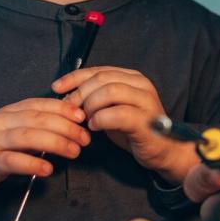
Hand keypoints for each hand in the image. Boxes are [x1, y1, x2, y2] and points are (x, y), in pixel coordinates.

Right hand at [0, 98, 88, 198]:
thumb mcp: (13, 133)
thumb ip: (35, 128)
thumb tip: (69, 127)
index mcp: (10, 111)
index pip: (41, 104)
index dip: (64, 108)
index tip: (84, 117)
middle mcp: (1, 121)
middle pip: (39, 119)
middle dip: (66, 127)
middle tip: (85, 139)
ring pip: (28, 136)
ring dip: (55, 143)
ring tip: (74, 152)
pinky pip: (11, 161)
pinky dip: (31, 164)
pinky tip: (47, 170)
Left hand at [53, 66, 196, 183]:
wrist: (163, 151)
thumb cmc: (134, 129)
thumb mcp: (112, 108)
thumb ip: (95, 97)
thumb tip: (67, 96)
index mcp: (132, 77)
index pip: (98, 70)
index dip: (74, 77)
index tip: (56, 87)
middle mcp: (141, 84)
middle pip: (102, 79)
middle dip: (80, 94)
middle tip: (70, 111)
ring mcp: (146, 101)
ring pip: (110, 92)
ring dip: (91, 106)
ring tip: (86, 120)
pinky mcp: (146, 121)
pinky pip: (117, 114)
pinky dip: (101, 119)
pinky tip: (95, 127)